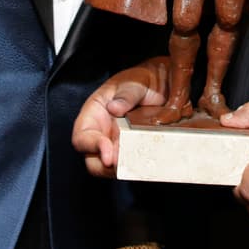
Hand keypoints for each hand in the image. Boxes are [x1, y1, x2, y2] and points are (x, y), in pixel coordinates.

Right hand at [73, 57, 170, 176]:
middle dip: (106, 167)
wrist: (166, 86)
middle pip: (93, 161)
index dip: (91, 147)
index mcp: (94, 114)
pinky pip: (132, 166)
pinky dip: (138, 167)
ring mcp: (118, 145)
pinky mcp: (134, 152)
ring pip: (113, 168)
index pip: (81, 137)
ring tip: (139, 162)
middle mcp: (102, 134)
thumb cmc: (142, 80)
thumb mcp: (134, 82)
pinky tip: (149, 162)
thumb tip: (113, 108)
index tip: (108, 153)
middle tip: (125, 163)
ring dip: (124, 168)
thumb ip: (126, 94)